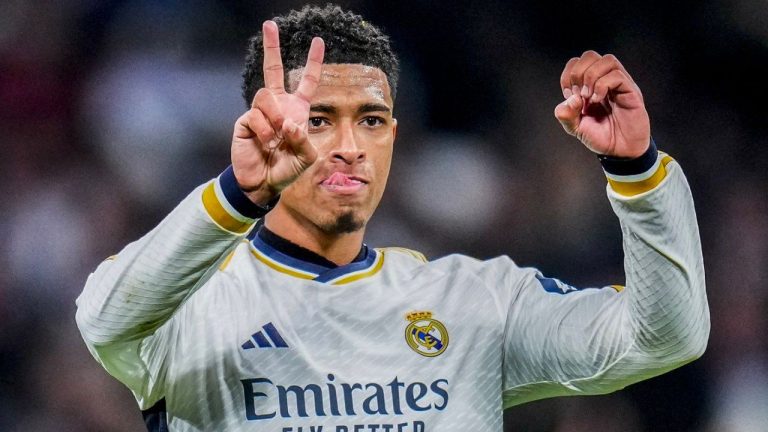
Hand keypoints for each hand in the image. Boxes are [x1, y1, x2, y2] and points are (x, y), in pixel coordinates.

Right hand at [231, 20, 324, 203]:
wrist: (263, 184)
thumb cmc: (287, 170)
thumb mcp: (306, 158)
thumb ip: (304, 140)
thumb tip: (289, 122)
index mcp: (297, 111)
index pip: (306, 82)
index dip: (313, 63)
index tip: (318, 42)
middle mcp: (278, 107)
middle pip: (273, 70)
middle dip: (272, 47)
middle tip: (270, 24)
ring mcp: (260, 112)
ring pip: (267, 96)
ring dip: (275, 116)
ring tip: (277, 137)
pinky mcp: (245, 121)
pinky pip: (256, 116)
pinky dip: (265, 132)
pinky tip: (266, 144)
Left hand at [554, 51, 649, 157]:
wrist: (620, 152)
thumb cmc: (601, 137)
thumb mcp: (576, 128)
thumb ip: (566, 115)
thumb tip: (569, 99)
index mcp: (590, 85)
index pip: (577, 62)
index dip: (568, 74)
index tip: (569, 95)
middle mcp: (605, 80)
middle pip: (591, 55)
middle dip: (578, 73)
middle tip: (578, 95)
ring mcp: (620, 85)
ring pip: (607, 60)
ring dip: (591, 77)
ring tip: (588, 97)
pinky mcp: (631, 92)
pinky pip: (617, 76)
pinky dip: (602, 86)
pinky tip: (597, 101)